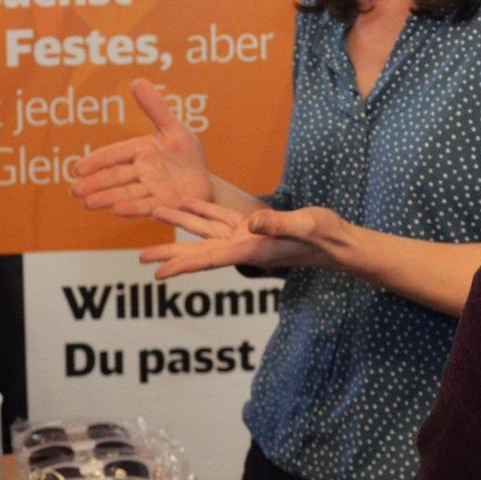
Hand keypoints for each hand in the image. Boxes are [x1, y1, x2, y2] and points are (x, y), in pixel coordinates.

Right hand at [70, 79, 212, 216]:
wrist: (206, 182)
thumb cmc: (187, 155)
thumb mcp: (175, 129)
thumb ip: (156, 108)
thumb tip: (137, 80)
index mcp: (141, 151)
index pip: (114, 155)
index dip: (96, 161)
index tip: (77, 168)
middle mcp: (143, 172)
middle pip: (115, 177)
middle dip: (94, 183)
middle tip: (74, 190)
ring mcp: (151, 190)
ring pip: (125, 193)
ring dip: (106, 198)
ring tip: (87, 203)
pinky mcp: (164, 205)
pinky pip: (146, 206)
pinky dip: (132, 208)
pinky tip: (116, 211)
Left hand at [140, 201, 348, 279]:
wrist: (339, 242)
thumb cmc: (326, 236)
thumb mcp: (305, 225)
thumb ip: (278, 224)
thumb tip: (251, 223)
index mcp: (251, 249)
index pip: (209, 260)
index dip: (182, 266)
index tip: (157, 274)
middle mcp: (244, 246)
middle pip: (200, 251)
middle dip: (171, 253)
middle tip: (142, 258)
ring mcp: (247, 237)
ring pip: (206, 231)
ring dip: (180, 224)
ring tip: (154, 215)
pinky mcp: (253, 227)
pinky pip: (221, 219)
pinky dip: (202, 211)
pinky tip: (186, 205)